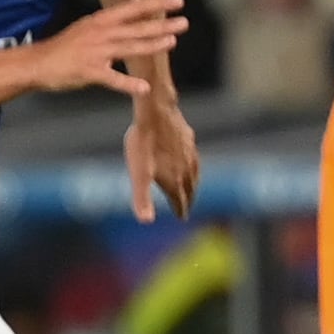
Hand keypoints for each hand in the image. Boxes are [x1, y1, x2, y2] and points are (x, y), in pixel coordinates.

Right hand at [36, 0, 187, 96]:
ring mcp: (95, 53)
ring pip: (128, 48)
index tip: (178, 1)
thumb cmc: (67, 45)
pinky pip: (112, 79)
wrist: (36, 63)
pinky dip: (129, 84)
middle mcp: (100, 33)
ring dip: (151, 45)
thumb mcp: (90, 24)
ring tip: (172, 42)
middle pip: (136, 28)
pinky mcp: (88, 72)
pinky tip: (145, 88)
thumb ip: (116, 15)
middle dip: (161, 25)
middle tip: (185, 22)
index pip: (134, 9)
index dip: (156, 4)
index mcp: (101, 21)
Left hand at [124, 90, 201, 222]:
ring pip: (195, 172)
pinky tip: (187, 158)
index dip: (180, 210)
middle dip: (189, 199)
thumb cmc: (143, 143)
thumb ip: (142, 198)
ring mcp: (189, 153)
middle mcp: (186, 169)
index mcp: (175, 180)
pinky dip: (192, 163)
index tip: (182, 218)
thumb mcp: (138, 174)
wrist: (155, 112)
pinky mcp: (188, 138)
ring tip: (191, 186)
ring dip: (193, 183)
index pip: (181, 201)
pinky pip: (193, 156)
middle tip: (187, 206)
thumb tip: (146, 221)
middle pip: (190, 189)